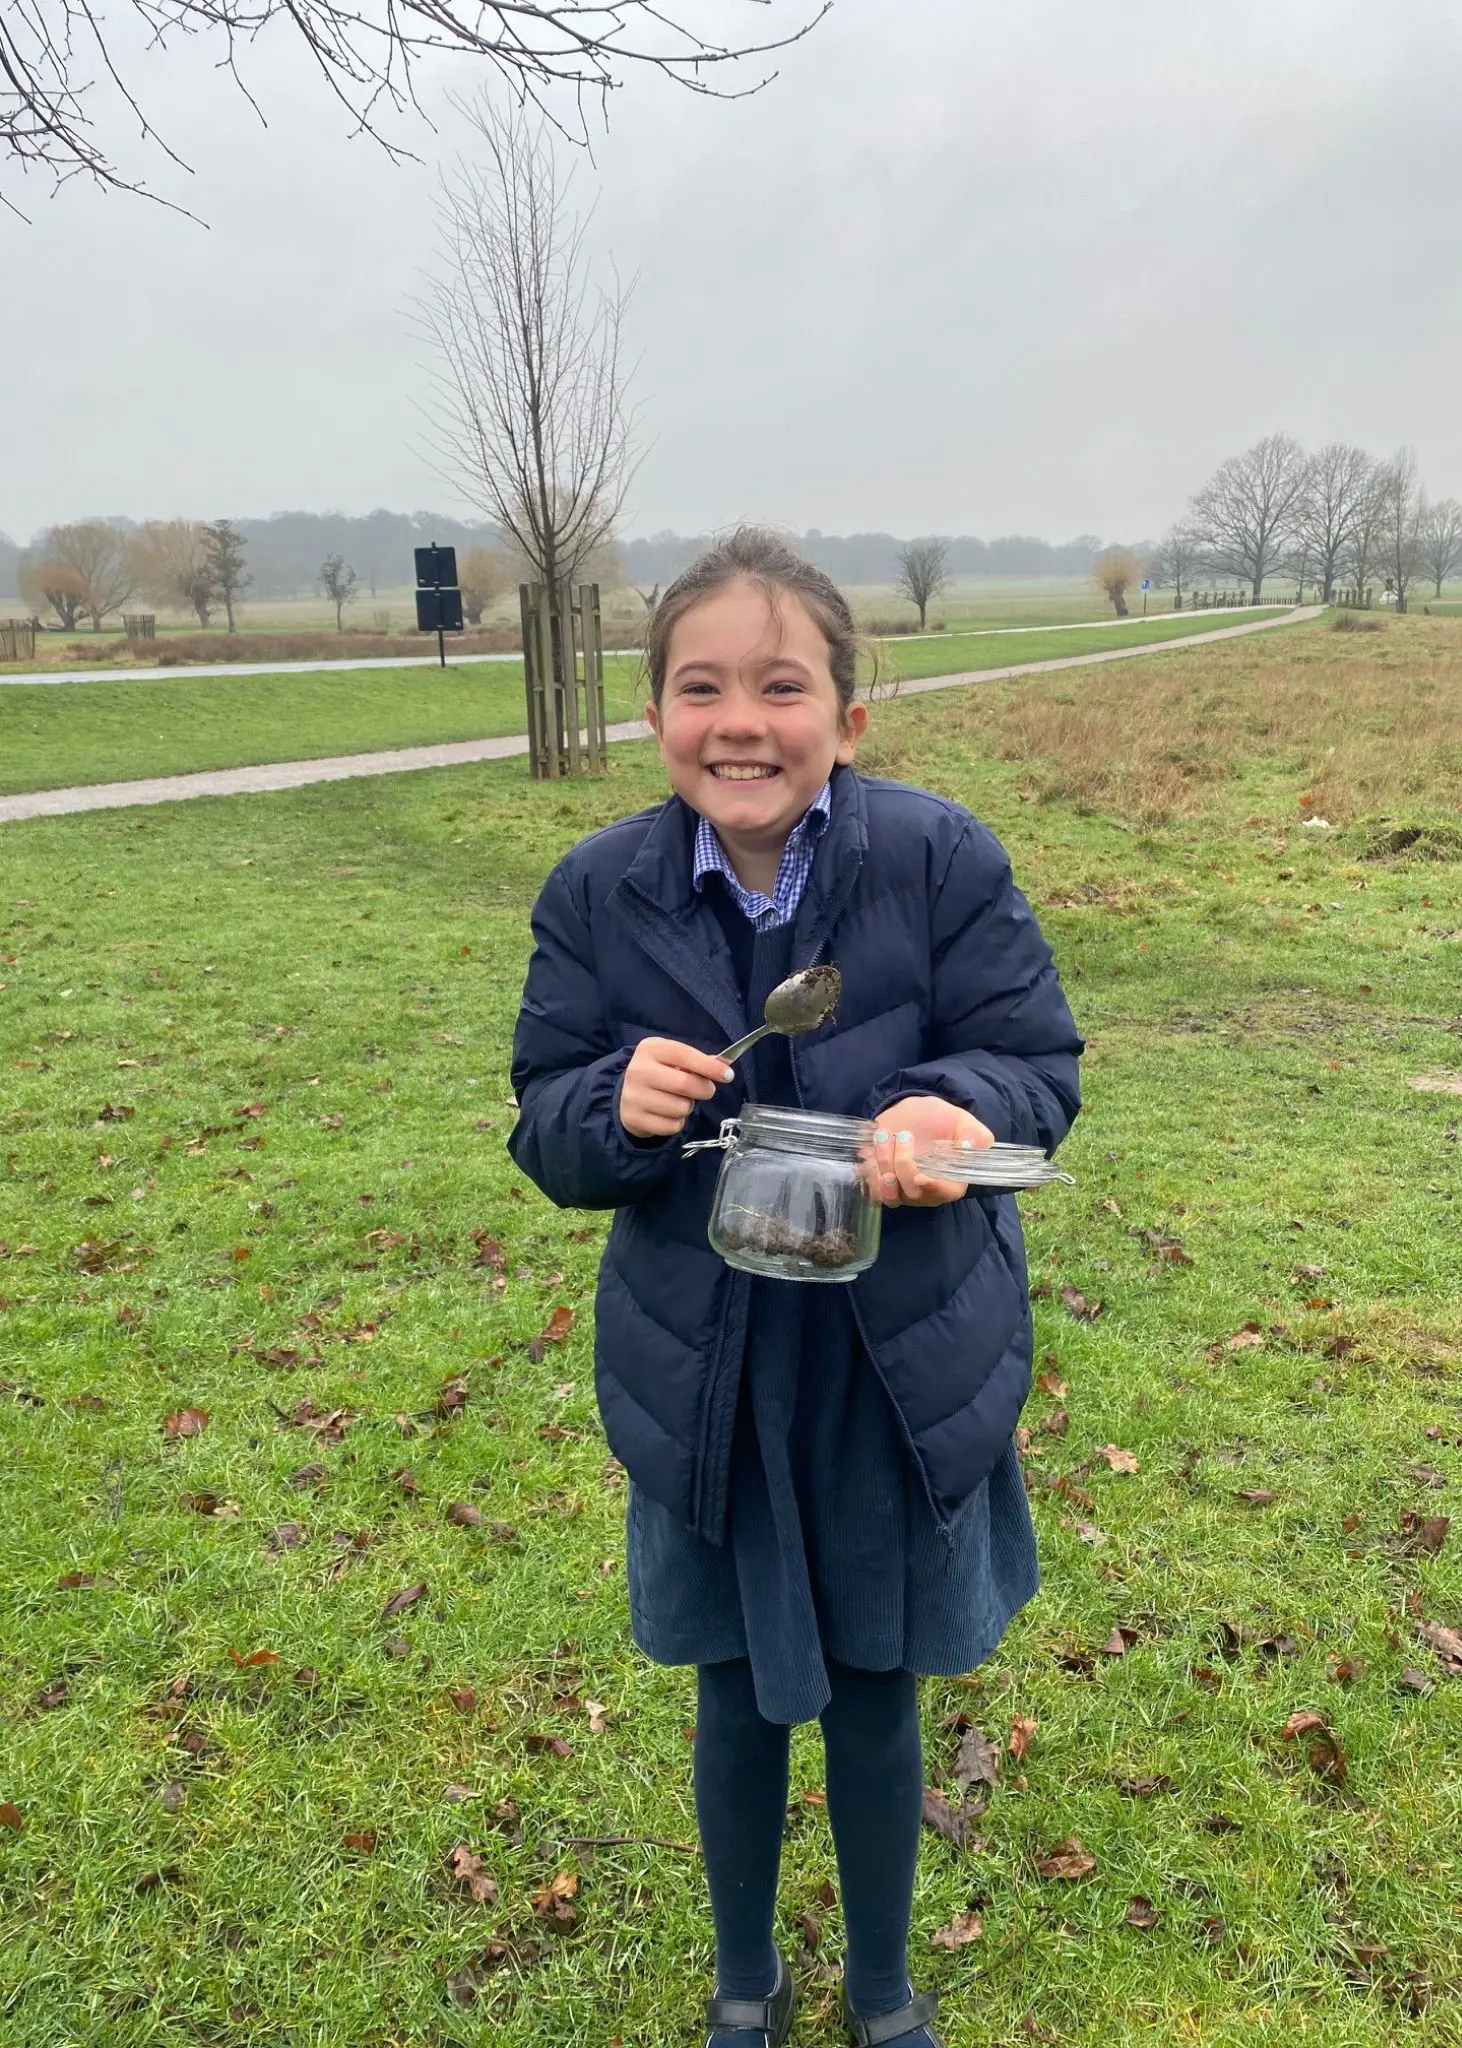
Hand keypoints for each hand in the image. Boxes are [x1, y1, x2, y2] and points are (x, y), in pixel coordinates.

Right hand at [619, 1037, 733, 1139]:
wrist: (626, 1094)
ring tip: (678, 1100)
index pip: (683, 1055)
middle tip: (705, 1090)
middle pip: (685, 1084)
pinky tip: (668, 1114)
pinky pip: (672, 1126)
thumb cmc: (659, 1073)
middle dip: (704, 1089)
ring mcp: (633, 1096)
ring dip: (688, 1107)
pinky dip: (678, 1122)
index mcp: (650, 1049)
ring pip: (681, 1108)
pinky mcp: (634, 1119)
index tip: (728, 1075)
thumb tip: (724, 1068)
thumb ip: (697, 1062)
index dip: (709, 1066)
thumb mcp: (672, 1059)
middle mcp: (638, 1070)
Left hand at [869, 1095, 993, 1207]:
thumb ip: (975, 1135)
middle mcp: (926, 1191)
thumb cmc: (942, 1121)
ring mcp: (903, 1191)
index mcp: (951, 1180)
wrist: (913, 1114)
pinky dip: (869, 1172)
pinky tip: (870, 1150)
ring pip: (890, 1193)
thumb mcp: (963, 1122)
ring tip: (883, 1137)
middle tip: (905, 1135)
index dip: (933, 1188)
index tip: (920, 1176)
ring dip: (884, 1165)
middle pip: (913, 1193)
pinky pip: (872, 1189)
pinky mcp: (883, 1184)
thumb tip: (967, 1147)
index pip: (945, 1193)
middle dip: (904, 1164)